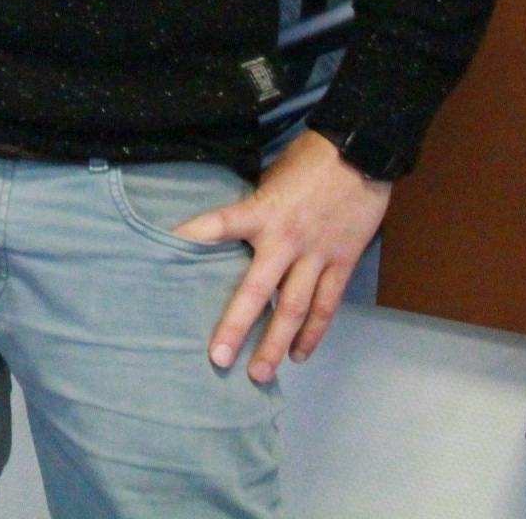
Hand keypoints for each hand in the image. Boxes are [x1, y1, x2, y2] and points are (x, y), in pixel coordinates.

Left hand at [172, 131, 390, 383]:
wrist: (362, 151)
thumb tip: (231, 234)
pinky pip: (327, 305)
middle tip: (219, 358)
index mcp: (262, 212)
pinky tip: (300, 353)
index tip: (163, 255)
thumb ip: (254, 209)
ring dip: (277, 343)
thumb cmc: (309, 159)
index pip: (217, 226)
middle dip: (237, 326)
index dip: (190, 239)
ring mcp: (317, 255)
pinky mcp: (342, 263)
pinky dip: (314, 332)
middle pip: (257, 291)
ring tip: (261, 374)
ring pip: (295, 309)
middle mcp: (286, 240)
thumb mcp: (271, 177)